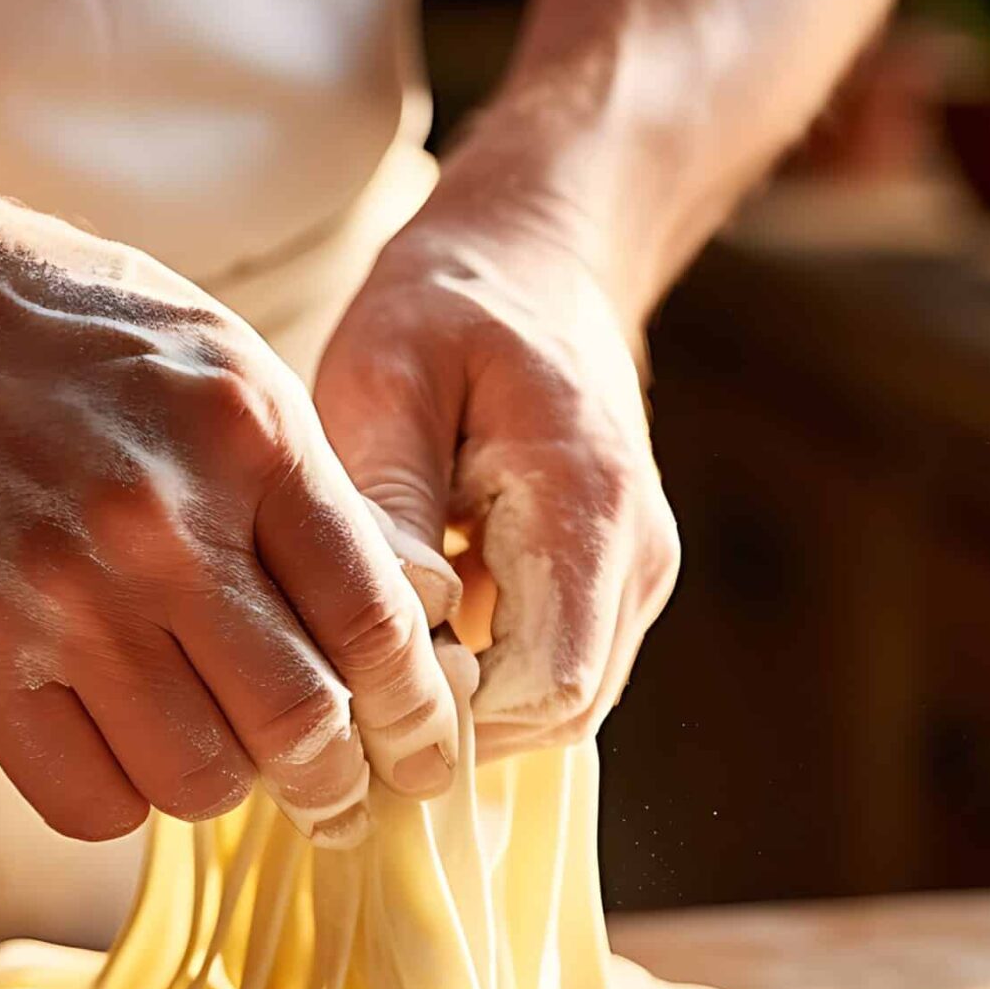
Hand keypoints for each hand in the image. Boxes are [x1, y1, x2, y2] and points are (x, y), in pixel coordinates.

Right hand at [0, 190, 460, 843]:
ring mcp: (55, 591)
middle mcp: (157, 520)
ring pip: (196, 782)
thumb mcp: (237, 383)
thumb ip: (323, 509)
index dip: (416, 718)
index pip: (376, 626)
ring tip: (200, 735)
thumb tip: (423, 643)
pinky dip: (118, 795)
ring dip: (217, 781)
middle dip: (333, 781)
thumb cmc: (92, 359)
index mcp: (251, 439)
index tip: (424, 757)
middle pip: (297, 724)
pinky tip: (110, 737)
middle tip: (332, 789)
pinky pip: (88, 804)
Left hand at [315, 202, 678, 756]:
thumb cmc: (452, 304)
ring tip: (379, 664)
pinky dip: (490, 680)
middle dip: (456, 729)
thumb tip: (396, 626)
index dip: (453, 717)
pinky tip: (419, 636)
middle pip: (560, 715)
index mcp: (587, 504)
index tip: (362, 693)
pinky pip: (558, 671)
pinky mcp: (615, 585)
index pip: (545, 684)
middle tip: (351, 697)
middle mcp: (635, 556)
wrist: (540, 259)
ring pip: (563, 708)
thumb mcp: (388, 374)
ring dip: (472, 710)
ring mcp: (637, 576)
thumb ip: (391, 502)